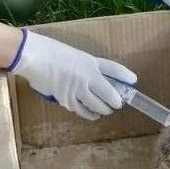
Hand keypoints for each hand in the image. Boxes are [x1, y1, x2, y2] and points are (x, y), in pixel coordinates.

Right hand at [8, 29, 136, 119]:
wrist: (36, 57)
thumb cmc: (52, 53)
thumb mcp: (74, 56)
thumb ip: (85, 68)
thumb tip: (93, 81)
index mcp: (91, 61)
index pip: (114, 69)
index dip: (125, 75)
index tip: (134, 80)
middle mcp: (88, 76)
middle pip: (110, 93)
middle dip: (116, 102)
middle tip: (118, 104)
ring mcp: (78, 89)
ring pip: (98, 105)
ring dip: (104, 110)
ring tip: (106, 110)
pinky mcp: (67, 100)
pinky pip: (82, 110)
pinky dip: (89, 114)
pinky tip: (93, 115)